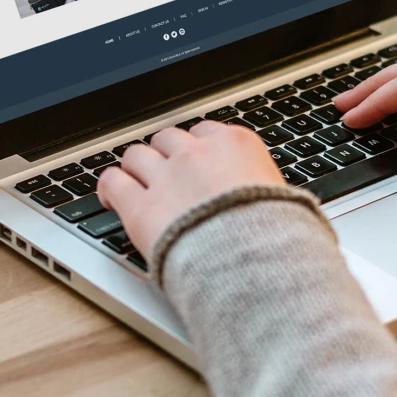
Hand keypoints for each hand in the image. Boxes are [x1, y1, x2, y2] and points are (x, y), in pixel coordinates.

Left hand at [99, 123, 283, 255]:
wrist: (255, 265)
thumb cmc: (278, 240)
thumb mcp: (287, 202)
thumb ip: (268, 189)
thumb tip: (278, 200)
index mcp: (236, 145)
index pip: (206, 131)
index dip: (198, 149)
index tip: (198, 162)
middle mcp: (198, 153)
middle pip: (169, 138)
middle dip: (166, 155)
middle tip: (167, 175)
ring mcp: (166, 177)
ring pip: (136, 154)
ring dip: (137, 167)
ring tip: (136, 183)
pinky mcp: (140, 208)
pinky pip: (112, 182)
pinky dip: (109, 186)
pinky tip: (110, 196)